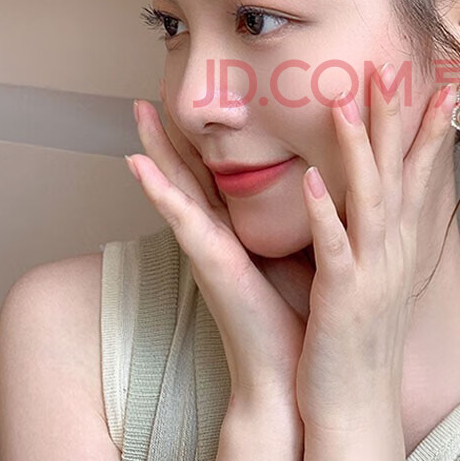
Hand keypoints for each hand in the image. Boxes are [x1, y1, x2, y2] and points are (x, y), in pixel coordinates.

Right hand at [124, 79, 307, 409]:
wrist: (290, 371)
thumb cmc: (295, 312)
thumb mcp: (298, 251)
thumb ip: (299, 219)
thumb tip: (323, 182)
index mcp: (237, 229)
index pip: (215, 172)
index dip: (201, 137)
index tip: (195, 100)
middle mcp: (217, 233)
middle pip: (189, 170)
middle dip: (168, 132)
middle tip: (149, 89)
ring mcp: (208, 247)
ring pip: (176, 186)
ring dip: (154, 148)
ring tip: (137, 110)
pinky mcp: (210, 263)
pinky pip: (181, 220)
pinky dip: (158, 193)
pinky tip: (137, 166)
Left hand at [294, 64, 457, 431]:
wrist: (358, 401)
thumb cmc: (363, 335)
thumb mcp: (382, 275)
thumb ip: (382, 234)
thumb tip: (384, 200)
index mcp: (399, 243)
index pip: (420, 175)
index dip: (431, 130)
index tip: (442, 89)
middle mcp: (393, 250)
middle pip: (399, 173)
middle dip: (397, 120)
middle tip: (392, 70)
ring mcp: (371, 271)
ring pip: (369, 198)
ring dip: (359, 150)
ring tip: (345, 104)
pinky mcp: (344, 296)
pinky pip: (335, 247)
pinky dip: (326, 212)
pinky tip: (313, 179)